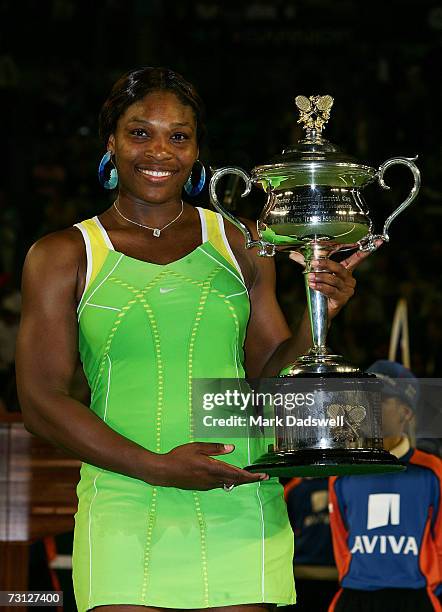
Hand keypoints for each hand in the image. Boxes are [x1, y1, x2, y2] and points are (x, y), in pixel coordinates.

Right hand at [151, 442, 268, 490]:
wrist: (165, 472)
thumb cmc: (180, 457)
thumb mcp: (198, 447)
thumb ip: (215, 448)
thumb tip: (231, 448)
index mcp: (213, 468)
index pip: (237, 474)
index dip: (251, 476)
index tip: (262, 476)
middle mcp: (212, 479)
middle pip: (236, 481)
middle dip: (250, 479)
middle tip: (262, 477)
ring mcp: (207, 485)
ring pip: (228, 483)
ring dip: (239, 480)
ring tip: (248, 476)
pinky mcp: (202, 487)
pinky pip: (220, 484)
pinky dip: (229, 481)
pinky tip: (229, 476)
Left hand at [289, 240, 382, 318]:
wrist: (319, 309)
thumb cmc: (319, 289)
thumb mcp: (314, 273)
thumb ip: (306, 263)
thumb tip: (292, 254)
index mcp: (346, 271)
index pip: (358, 258)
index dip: (366, 251)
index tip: (379, 242)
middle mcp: (350, 280)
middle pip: (339, 268)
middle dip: (326, 265)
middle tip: (313, 263)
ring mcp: (348, 290)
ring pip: (334, 280)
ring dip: (320, 278)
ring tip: (310, 278)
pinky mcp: (342, 299)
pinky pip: (331, 291)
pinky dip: (321, 287)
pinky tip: (313, 285)